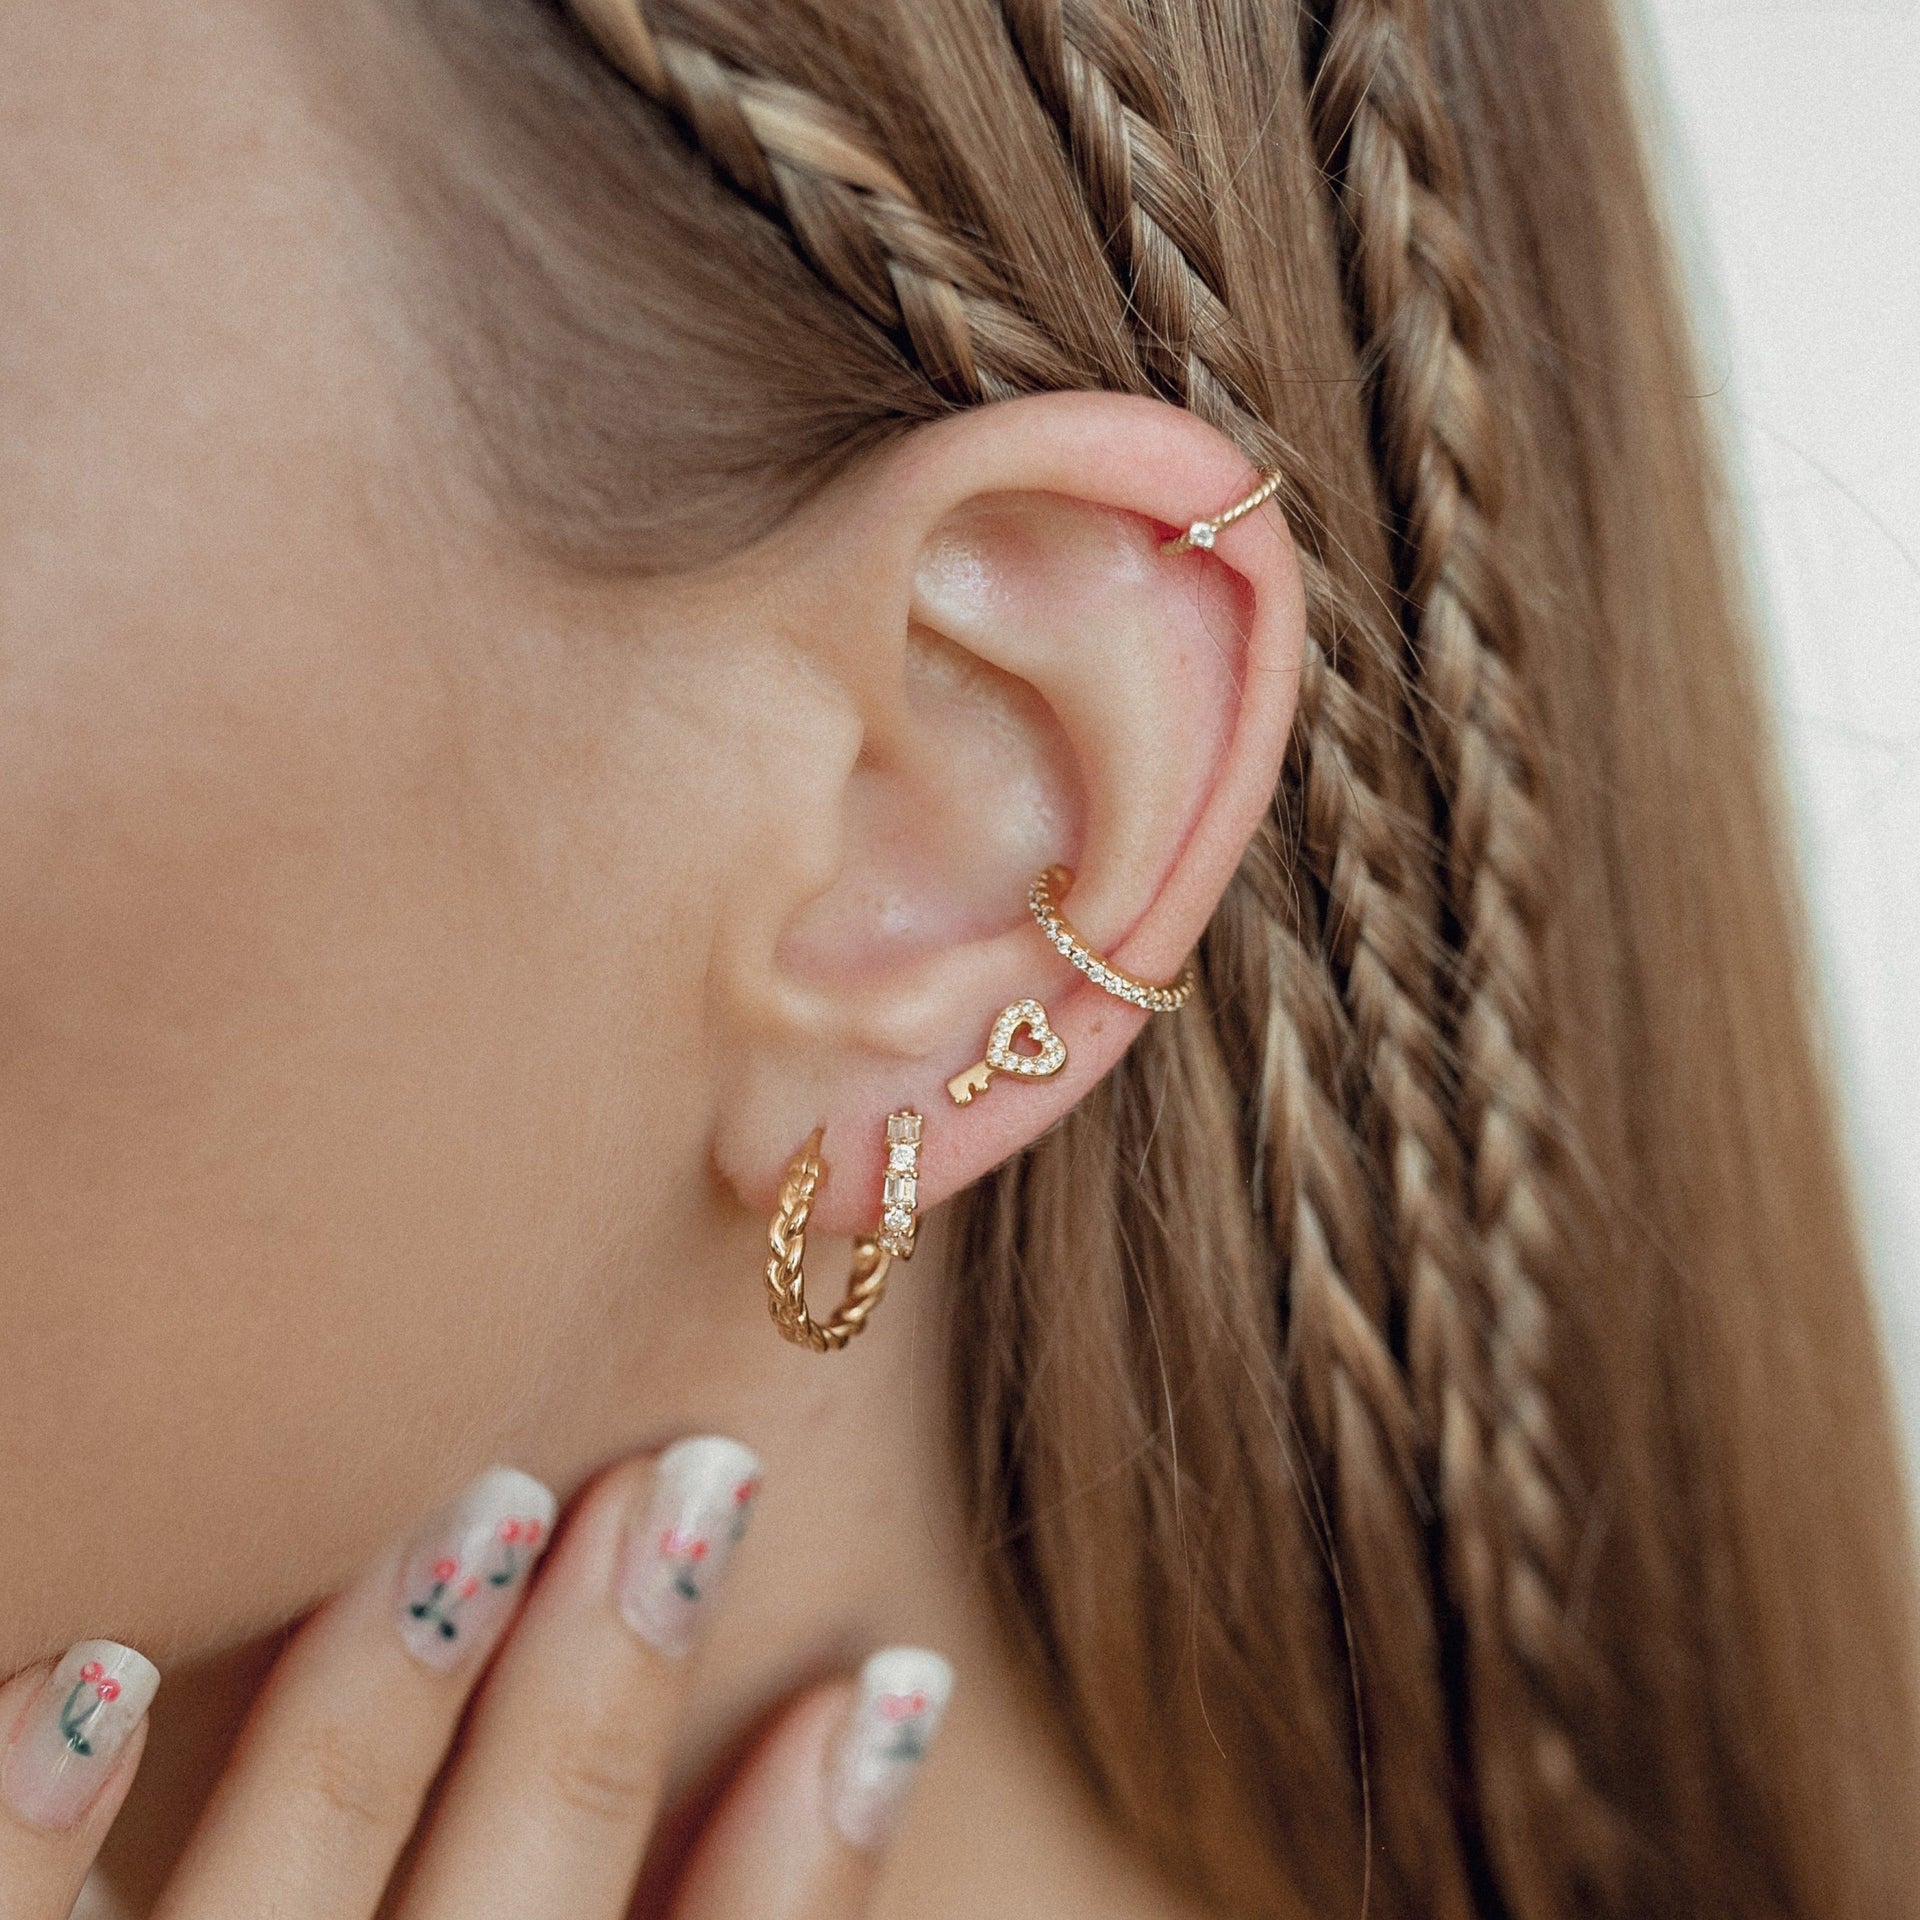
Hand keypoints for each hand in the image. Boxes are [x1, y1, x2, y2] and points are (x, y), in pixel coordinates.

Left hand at [0, 1444, 951, 1919]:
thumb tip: (821, 1795)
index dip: (813, 1862)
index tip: (889, 1686)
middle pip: (527, 1893)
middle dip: (617, 1681)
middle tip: (700, 1477)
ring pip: (300, 1874)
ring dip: (391, 1692)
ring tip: (493, 1501)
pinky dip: (38, 1828)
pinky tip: (95, 1672)